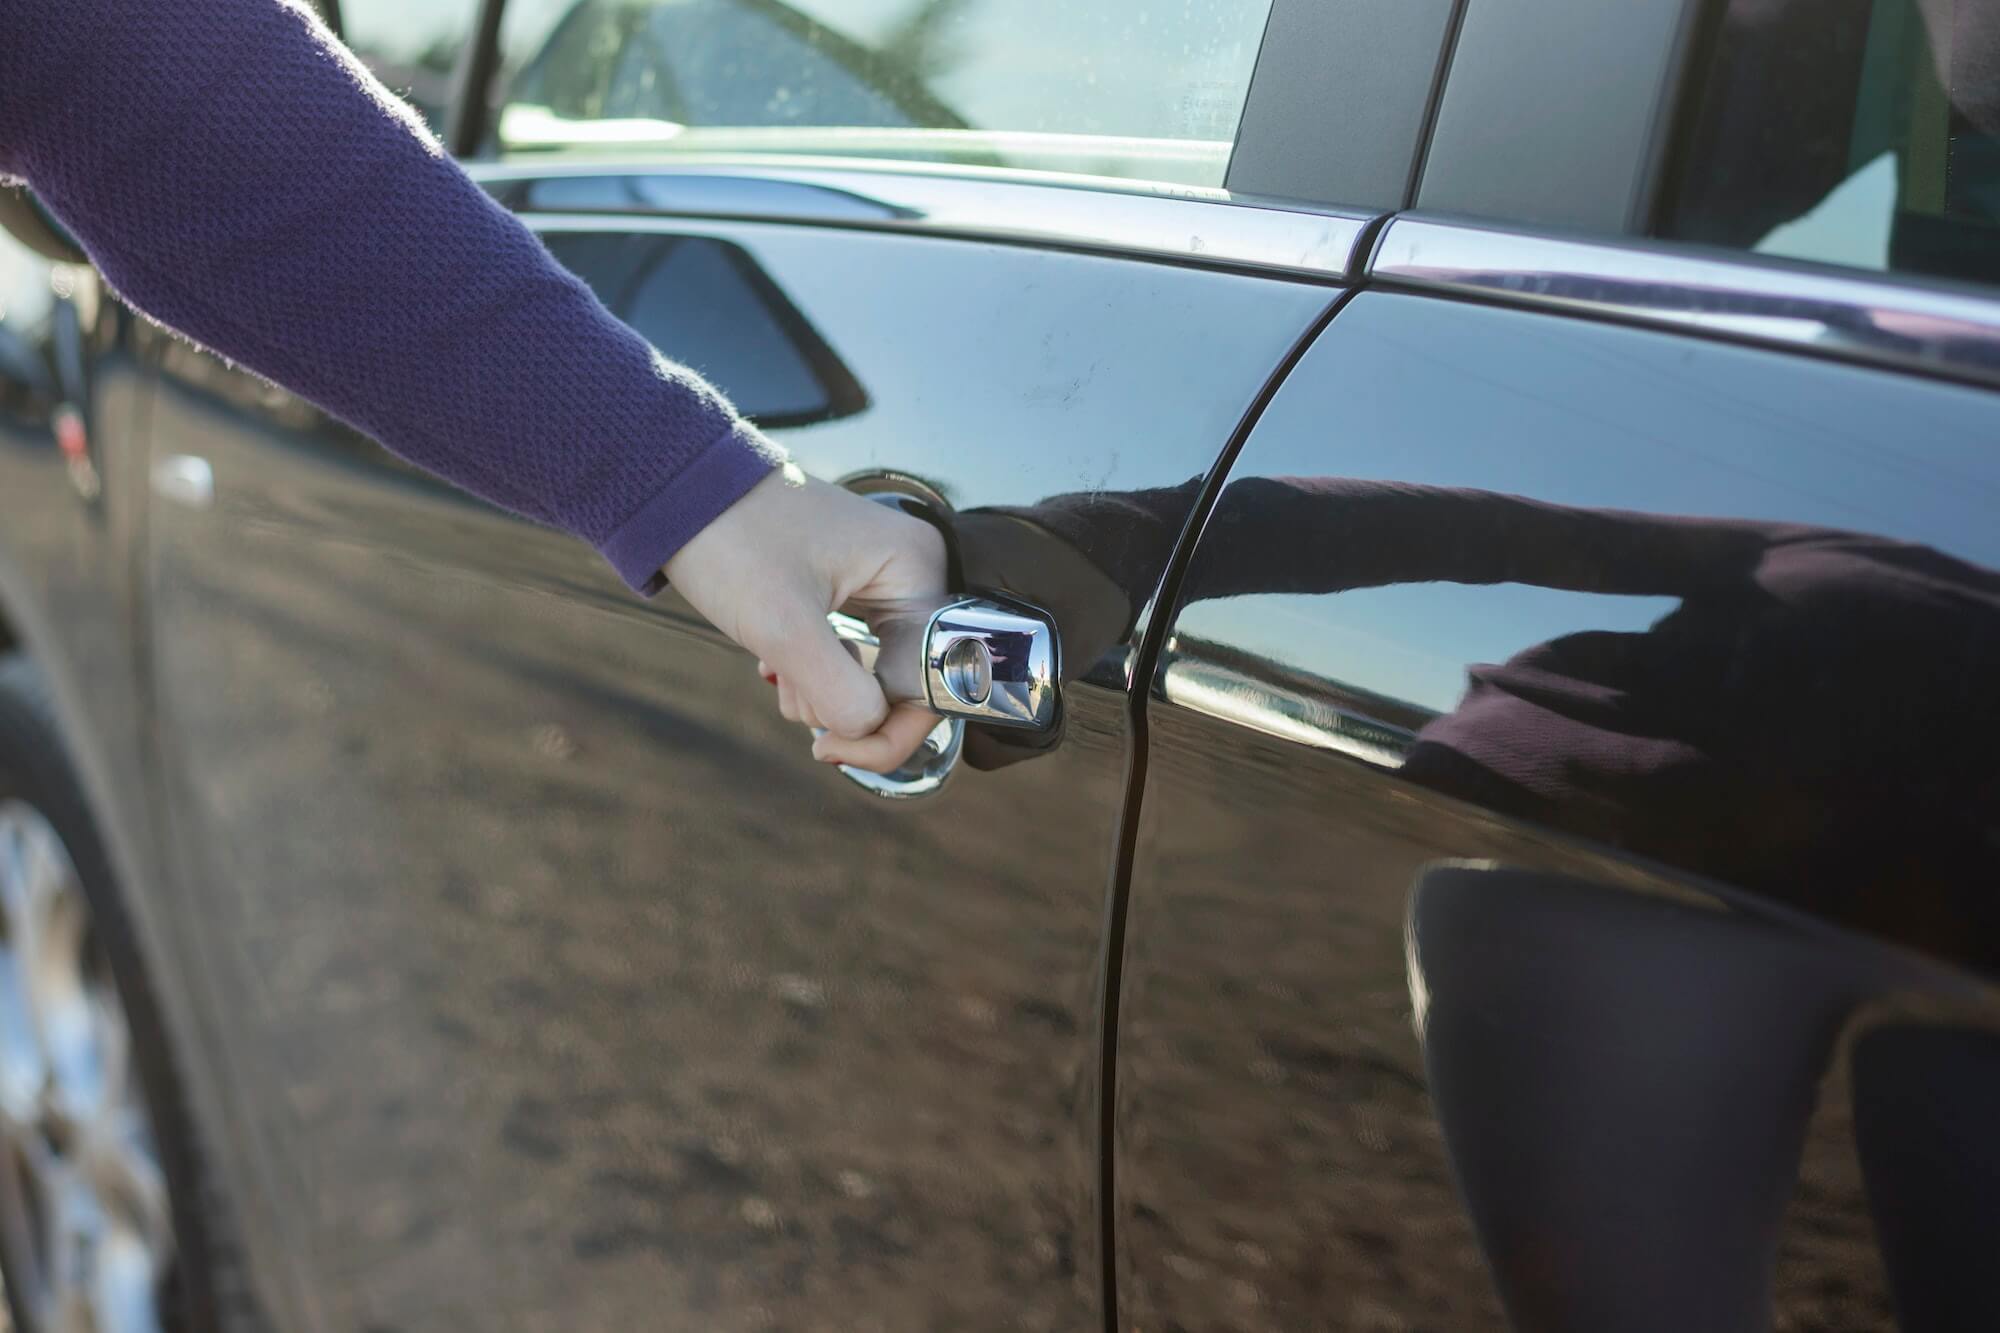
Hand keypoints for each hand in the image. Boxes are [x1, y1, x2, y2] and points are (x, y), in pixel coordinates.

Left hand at [663, 463, 946, 772]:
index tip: (827, 748)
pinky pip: (852, 657)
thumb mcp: (783, 624)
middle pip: (908, 684)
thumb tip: (869, 729)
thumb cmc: (732, 538)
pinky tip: (777, 659)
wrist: (677, 486)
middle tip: (795, 706)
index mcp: (917, 569)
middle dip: (846, 708)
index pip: (933, 682)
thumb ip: (837, 689)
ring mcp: (882, 582)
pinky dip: (814, 672)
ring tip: (776, 668)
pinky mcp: (850, 592)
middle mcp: (913, 574)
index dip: (886, 730)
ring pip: (874, 677)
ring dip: (821, 692)